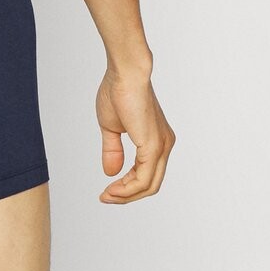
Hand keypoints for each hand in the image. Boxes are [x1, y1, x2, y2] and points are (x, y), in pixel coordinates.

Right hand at [96, 65, 175, 202]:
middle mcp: (164, 145)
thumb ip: (113, 150)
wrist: (125, 73)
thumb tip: (111, 173)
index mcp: (156, 140)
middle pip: (150, 184)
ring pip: (148, 185)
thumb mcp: (111, 127)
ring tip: (107, 196)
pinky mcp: (153, 147)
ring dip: (126, 195)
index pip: (146, 174)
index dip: (127, 187)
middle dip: (127, 196)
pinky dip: (128, 188)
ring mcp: (161, 147)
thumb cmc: (118, 91)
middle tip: (106, 197)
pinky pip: (143, 179)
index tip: (107, 190)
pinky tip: (112, 189)